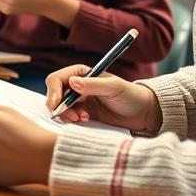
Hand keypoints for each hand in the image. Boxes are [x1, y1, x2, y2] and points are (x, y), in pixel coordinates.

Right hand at [44, 65, 161, 132]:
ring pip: (60, 109)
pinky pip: (68, 119)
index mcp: (80, 74)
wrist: (142, 114)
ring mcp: (78, 102)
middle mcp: (76, 87)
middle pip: (54, 96)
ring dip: (67, 115)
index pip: (56, 80)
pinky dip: (72, 121)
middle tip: (74, 117)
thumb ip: (93, 84)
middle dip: (60, 107)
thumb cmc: (130, 95)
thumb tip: (72, 83)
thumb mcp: (113, 87)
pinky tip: (86, 121)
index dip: (53, 91)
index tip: (56, 104)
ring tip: (83, 119)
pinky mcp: (82, 115)